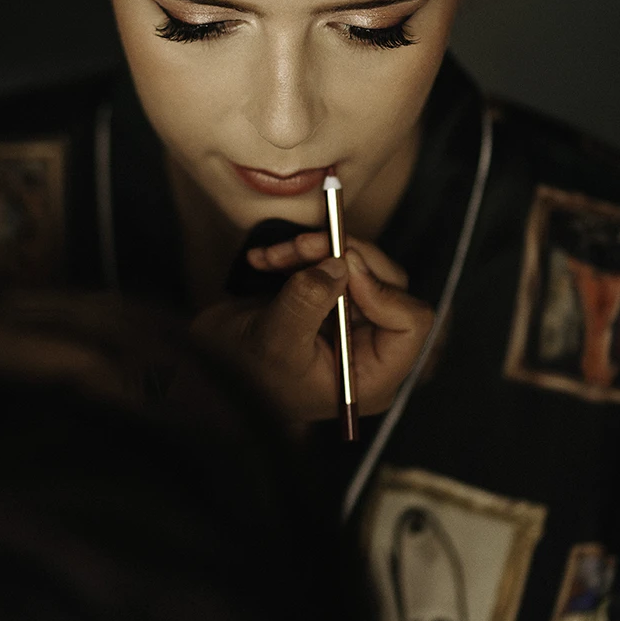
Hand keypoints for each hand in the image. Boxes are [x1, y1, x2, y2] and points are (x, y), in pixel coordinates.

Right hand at [190, 232, 432, 426]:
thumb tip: (339, 264)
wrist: (208, 370)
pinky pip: (334, 263)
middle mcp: (371, 350)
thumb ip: (307, 302)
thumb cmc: (241, 375)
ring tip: (274, 255)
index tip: (341, 265)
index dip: (381, 288)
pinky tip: (266, 260)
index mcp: (372, 376)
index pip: (411, 323)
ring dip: (315, 250)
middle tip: (304, 244)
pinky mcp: (332, 302)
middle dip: (344, 257)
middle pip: (388, 284)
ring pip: (360, 267)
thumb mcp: (274, 341)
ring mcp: (353, 324)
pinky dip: (301, 255)